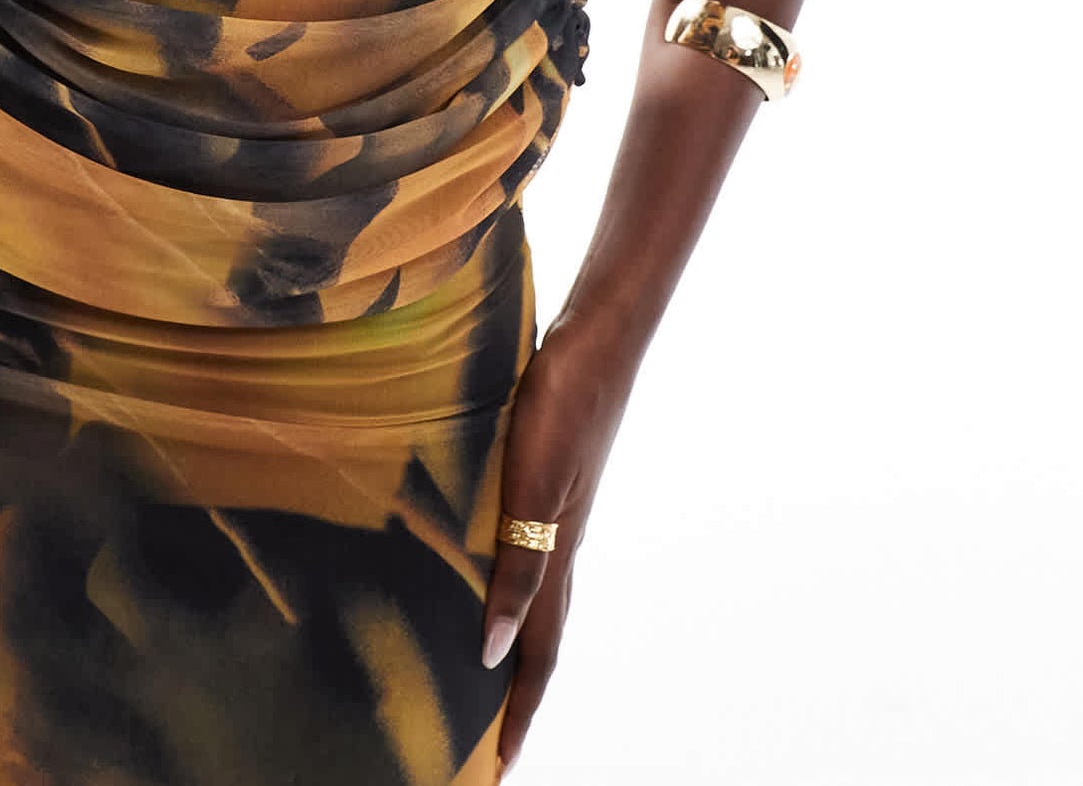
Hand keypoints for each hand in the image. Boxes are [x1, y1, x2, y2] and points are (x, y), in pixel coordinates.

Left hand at [482, 316, 638, 774]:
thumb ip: (517, 566)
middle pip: (542, 642)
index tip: (498, 768)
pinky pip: (530, 562)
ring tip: (488, 685)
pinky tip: (489, 583)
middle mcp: (560, 545)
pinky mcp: (551, 486)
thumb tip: (491, 651)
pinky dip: (513, 595)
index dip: (518, 712)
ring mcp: (559, 516)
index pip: (537, 655)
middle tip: (491, 749)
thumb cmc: (560, 403)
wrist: (595, 339)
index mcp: (555, 554)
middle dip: (518, 699)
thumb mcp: (534, 486)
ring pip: (538, 604)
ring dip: (516, 652)